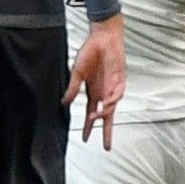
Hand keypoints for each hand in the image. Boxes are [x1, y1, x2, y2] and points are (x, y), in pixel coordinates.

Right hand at [71, 15, 125, 142]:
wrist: (102, 38)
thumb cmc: (90, 53)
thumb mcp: (77, 72)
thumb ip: (72, 88)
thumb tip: (64, 102)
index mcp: (93, 92)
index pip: (91, 114)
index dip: (89, 127)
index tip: (85, 138)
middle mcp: (104, 92)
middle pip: (106, 116)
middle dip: (106, 131)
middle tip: (106, 146)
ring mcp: (112, 86)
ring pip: (111, 106)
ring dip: (104, 113)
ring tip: (96, 118)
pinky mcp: (120, 78)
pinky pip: (118, 92)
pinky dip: (113, 99)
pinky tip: (107, 102)